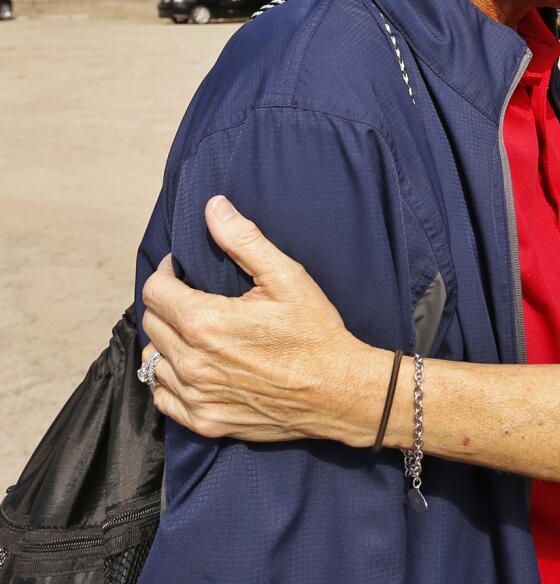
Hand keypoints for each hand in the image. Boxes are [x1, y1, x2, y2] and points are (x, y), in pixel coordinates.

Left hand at [140, 195, 377, 444]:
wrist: (339, 390)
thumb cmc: (316, 332)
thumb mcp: (286, 278)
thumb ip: (244, 241)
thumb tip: (213, 207)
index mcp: (205, 323)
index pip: (155, 291)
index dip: (166, 274)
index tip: (181, 270)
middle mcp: (191, 362)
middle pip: (151, 324)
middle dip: (167, 304)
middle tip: (191, 298)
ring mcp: (195, 396)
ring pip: (153, 361)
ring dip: (166, 342)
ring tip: (192, 332)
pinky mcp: (205, 421)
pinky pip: (163, 398)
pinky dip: (169, 380)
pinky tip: (193, 367)